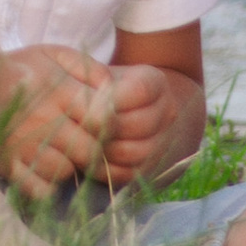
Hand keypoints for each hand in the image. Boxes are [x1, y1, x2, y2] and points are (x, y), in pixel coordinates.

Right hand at [0, 46, 121, 199]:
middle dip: (94, 149)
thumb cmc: (20, 71)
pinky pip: (41, 189)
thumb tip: (113, 90)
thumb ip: (89, 68)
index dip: (109, 123)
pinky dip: (47, 183)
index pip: (102, 117)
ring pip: (66, 171)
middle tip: (85, 140)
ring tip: (61, 150)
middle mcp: (41, 119)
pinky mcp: (9, 166)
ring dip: (69, 164)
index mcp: (57, 89)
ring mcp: (23, 145)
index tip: (103, 121)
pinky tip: (45, 166)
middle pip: (89, 151)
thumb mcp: (54, 55)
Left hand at [93, 62, 208, 183]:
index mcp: (154, 82)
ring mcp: (161, 142)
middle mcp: (166, 112)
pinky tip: (86, 157)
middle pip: (138, 124)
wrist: (112, 109)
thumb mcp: (90, 71)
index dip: (111, 99)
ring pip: (134, 152)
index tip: (87, 105)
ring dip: (103, 149)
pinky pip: (127, 174)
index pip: (139, 90)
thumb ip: (91, 74)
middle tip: (79, 125)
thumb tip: (96, 95)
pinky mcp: (148, 167)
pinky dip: (104, 169)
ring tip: (81, 141)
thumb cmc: (95, 85)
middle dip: (104, 127)